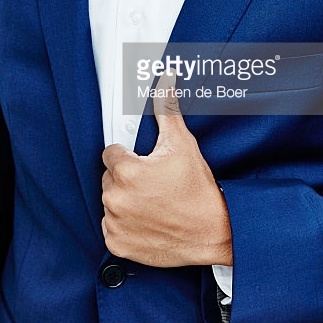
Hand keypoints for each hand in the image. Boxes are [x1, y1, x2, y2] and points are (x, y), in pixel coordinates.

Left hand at [101, 74, 232, 267]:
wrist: (213, 232)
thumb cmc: (198, 190)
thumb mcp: (182, 144)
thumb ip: (166, 109)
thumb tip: (164, 79)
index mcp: (126, 170)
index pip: (112, 153)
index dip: (130, 157)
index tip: (146, 165)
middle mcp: (116, 197)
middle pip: (110, 178)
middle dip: (127, 178)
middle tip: (153, 184)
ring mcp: (115, 222)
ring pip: (111, 201)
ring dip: (125, 200)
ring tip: (153, 202)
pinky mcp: (117, 243)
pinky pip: (112, 227)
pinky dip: (125, 224)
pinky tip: (147, 220)